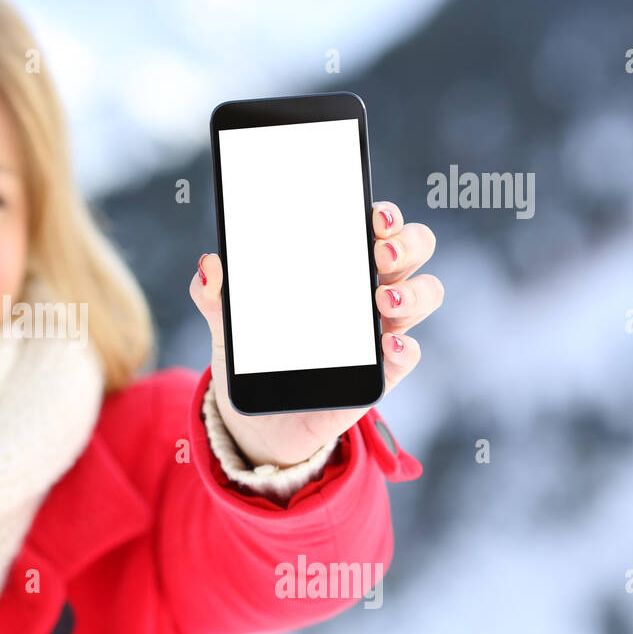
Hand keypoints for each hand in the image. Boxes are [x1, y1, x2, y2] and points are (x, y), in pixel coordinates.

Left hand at [189, 201, 442, 467]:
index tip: (371, 215)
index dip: (385, 216)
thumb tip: (209, 265)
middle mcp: (369, 291)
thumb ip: (213, 293)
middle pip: (414, 251)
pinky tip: (388, 345)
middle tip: (379, 254)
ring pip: (423, 296)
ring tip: (382, 299)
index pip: (377, 227)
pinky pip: (407, 356)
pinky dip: (404, 349)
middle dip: (407, 244)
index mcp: (340, 266)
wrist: (258, 418)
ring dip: (412, 293)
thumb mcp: (228, 320)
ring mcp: (380, 333)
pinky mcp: (379, 375)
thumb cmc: (255, 352)